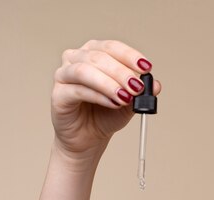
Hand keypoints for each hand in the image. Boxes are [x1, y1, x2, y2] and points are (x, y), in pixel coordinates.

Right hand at [51, 40, 160, 162]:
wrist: (88, 138)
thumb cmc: (104, 115)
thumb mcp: (129, 102)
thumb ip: (141, 92)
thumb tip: (155, 84)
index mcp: (94, 53)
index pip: (112, 47)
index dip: (129, 55)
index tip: (146, 67)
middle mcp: (76, 59)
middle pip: (99, 56)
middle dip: (121, 72)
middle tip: (137, 87)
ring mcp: (64, 75)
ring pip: (85, 70)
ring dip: (109, 83)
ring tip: (125, 97)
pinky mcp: (58, 94)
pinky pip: (78, 90)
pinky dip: (99, 96)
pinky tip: (113, 103)